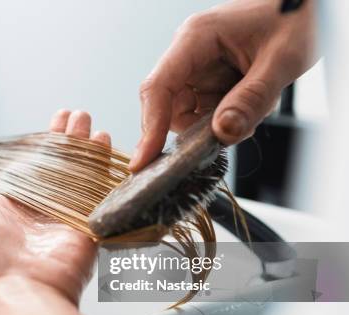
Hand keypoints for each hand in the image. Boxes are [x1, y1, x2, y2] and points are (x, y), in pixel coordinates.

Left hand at [0, 110, 109, 304]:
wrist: (6, 296)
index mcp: (6, 207)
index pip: (29, 167)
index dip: (42, 144)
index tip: (54, 120)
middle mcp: (36, 212)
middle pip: (58, 167)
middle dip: (68, 140)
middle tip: (79, 115)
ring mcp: (62, 221)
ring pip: (79, 176)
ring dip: (86, 148)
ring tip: (90, 121)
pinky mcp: (84, 229)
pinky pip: (97, 195)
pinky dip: (104, 170)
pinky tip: (107, 146)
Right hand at [130, 0, 316, 170]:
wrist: (308, 5)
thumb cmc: (294, 15)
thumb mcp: (282, 59)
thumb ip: (252, 98)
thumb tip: (222, 132)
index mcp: (196, 38)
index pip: (158, 88)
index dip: (150, 127)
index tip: (146, 159)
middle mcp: (189, 53)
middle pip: (168, 106)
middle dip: (195, 129)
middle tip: (229, 135)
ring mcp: (198, 67)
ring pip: (187, 113)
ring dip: (214, 125)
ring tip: (254, 110)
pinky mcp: (209, 79)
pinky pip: (204, 111)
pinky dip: (225, 119)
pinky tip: (251, 106)